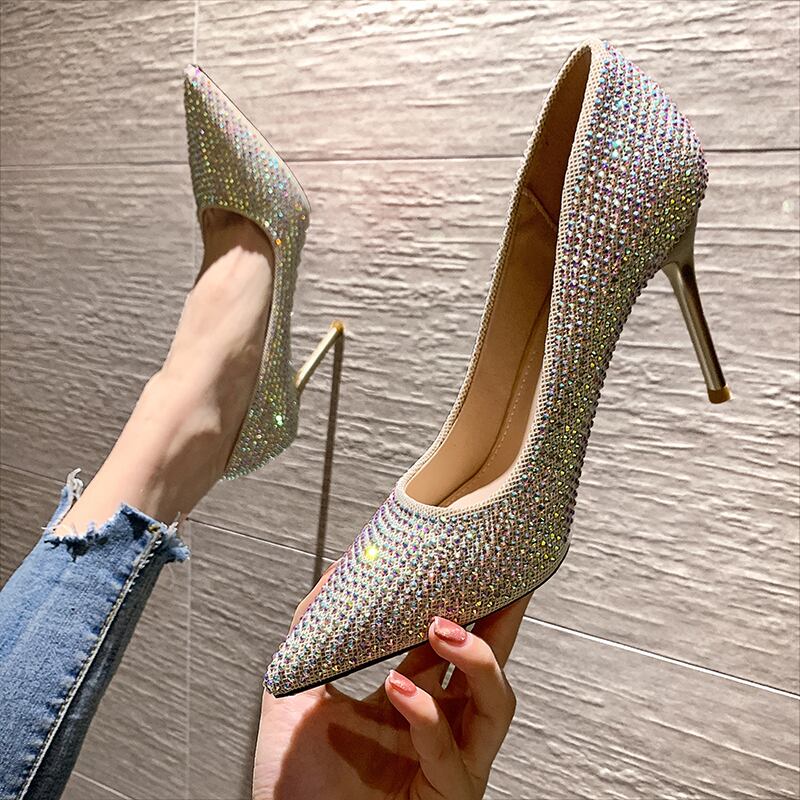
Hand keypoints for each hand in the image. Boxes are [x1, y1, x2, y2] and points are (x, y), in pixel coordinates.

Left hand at [252, 567, 527, 799]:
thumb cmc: (296, 786)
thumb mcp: (297, 693)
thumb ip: (313, 634)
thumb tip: (336, 574)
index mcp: (410, 703)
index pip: (450, 648)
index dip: (467, 608)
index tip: (472, 567)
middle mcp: (438, 729)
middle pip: (490, 667)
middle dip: (503, 622)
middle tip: (501, 580)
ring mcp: (447, 763)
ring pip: (494, 706)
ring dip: (475, 660)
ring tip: (441, 628)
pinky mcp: (445, 796)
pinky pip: (448, 753)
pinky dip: (427, 716)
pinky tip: (401, 688)